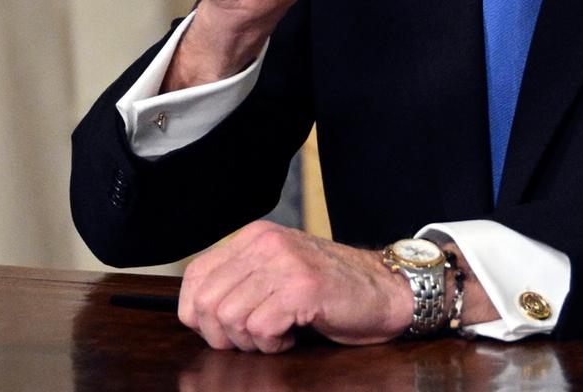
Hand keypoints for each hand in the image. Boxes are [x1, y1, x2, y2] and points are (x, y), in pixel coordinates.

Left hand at [176, 221, 409, 352]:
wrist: (387, 290)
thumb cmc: (330, 290)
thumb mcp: (276, 272)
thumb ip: (240, 281)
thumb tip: (196, 313)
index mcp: (254, 237)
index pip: (195, 277)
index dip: (197, 315)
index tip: (223, 329)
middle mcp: (266, 244)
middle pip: (207, 303)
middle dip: (223, 335)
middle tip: (253, 338)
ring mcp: (285, 264)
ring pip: (230, 318)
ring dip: (251, 341)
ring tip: (276, 334)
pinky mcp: (303, 288)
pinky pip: (260, 329)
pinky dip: (273, 344)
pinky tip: (291, 336)